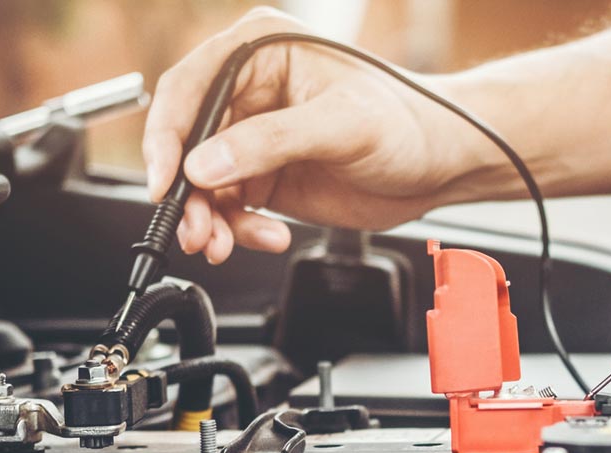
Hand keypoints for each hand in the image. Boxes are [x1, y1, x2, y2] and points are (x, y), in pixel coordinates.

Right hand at [143, 7, 486, 263]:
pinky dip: (237, 228)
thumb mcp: (342, 124)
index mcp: (261, 50)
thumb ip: (271, 141)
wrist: (444, 163)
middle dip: (189, 192)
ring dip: (208, 218)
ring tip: (224, 244)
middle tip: (198, 230)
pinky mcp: (266, 173)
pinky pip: (229, 205)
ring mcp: (255, 135)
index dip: (167, 135)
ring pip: (202, 181)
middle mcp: (251, 89)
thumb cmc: (411, 121)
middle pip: (187, 141)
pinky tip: (266, 236)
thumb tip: (205, 163)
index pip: (190, 87)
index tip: (166, 180)